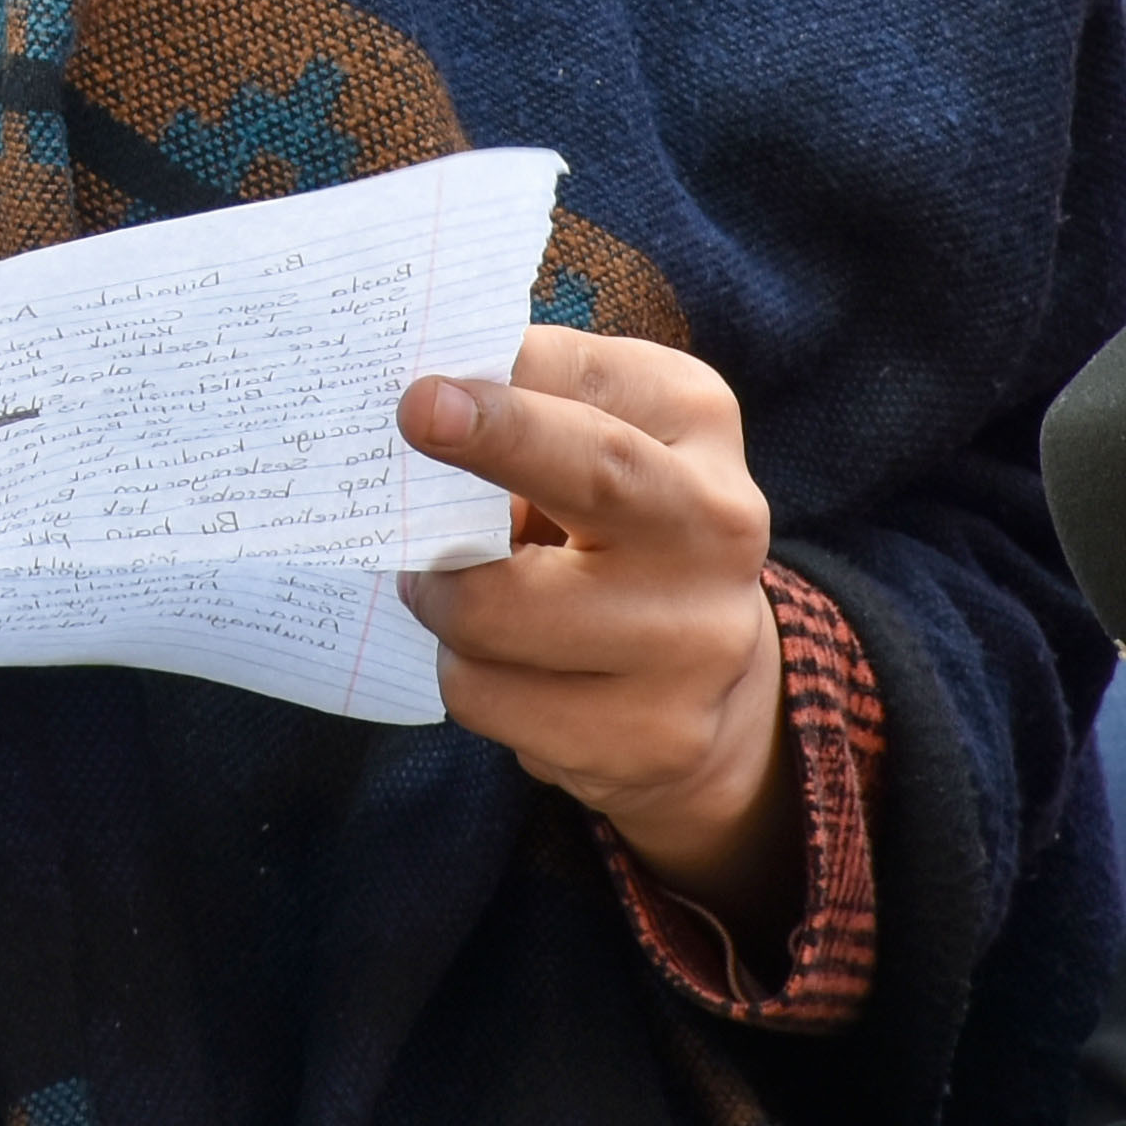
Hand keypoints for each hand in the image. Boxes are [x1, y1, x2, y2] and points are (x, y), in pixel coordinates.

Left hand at [398, 329, 794, 926]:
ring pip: (494, 620)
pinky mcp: (654, 737)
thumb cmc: (620, 504)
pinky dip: (468, 673)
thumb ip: (531, 387)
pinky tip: (504, 658)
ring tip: (454, 586)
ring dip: (439, 599)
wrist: (707, 658)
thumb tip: (429, 395)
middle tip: (407, 461)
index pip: (595, 407)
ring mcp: (694, 646)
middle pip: (589, 491)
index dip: (502, 415)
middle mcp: (717, 532)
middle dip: (482, 479)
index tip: (420, 402)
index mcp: (697, 424)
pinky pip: (491, 702)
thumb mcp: (603, 412)